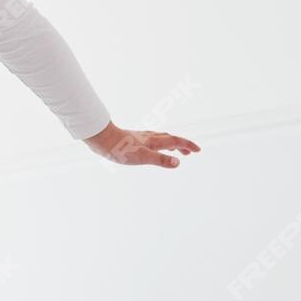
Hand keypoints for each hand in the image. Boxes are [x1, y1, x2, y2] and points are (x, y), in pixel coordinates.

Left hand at [83, 122, 201, 168]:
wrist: (102, 140)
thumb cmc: (121, 149)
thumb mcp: (143, 157)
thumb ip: (160, 160)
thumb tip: (178, 163)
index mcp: (154, 141)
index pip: (176, 141)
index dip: (187, 145)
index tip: (198, 150)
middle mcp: (149, 137)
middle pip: (170, 139)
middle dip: (181, 145)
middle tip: (189, 153)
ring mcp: (141, 138)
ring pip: (160, 139)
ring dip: (171, 144)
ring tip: (174, 150)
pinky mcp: (133, 140)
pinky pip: (151, 140)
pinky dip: (159, 143)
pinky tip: (151, 147)